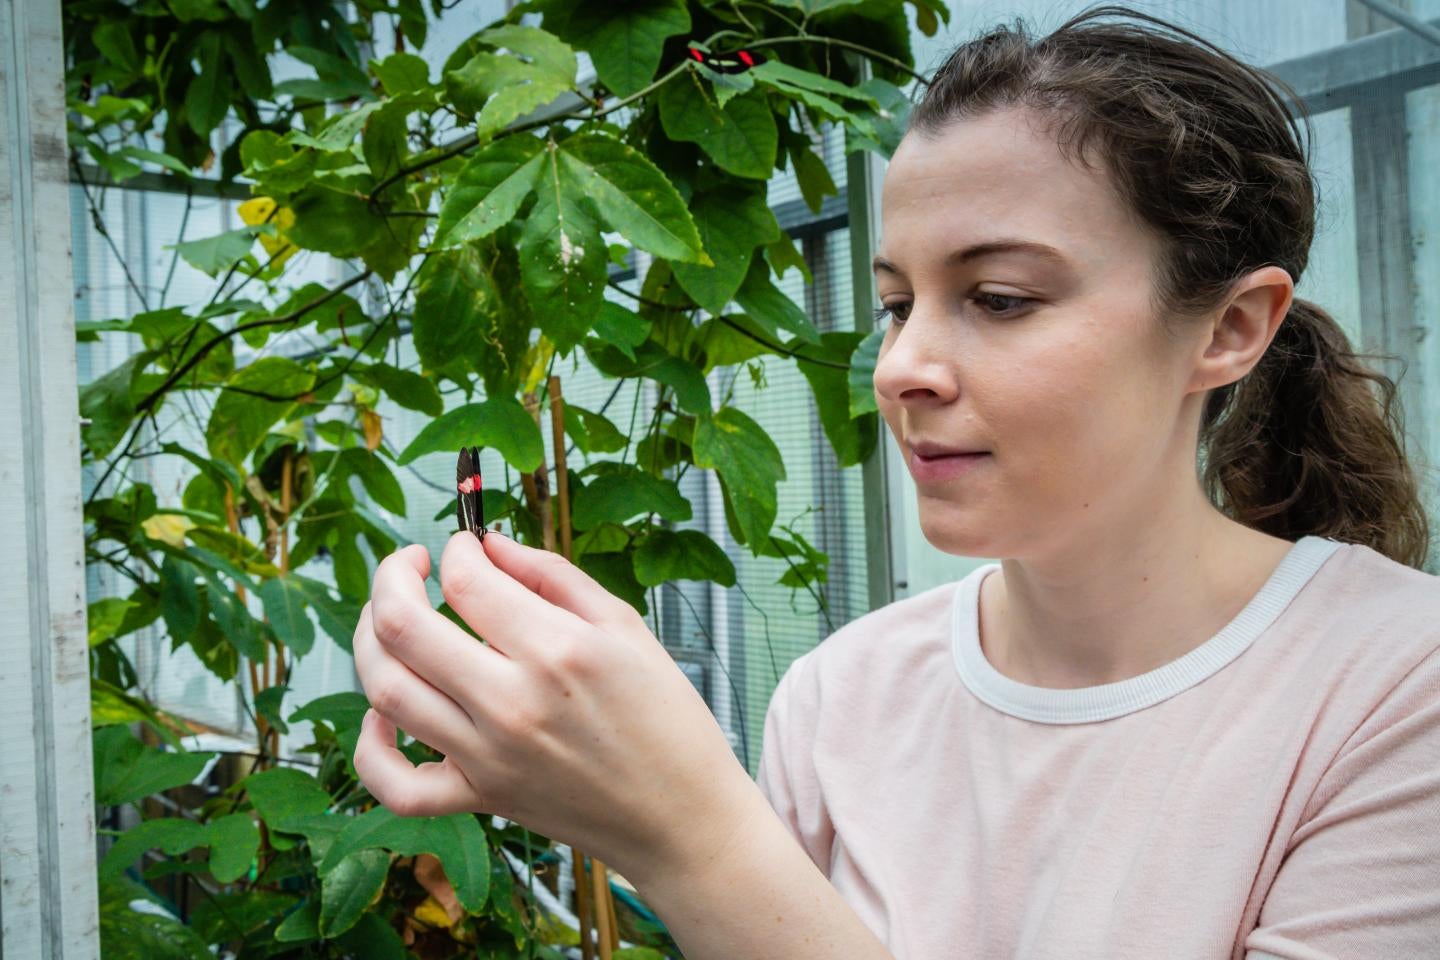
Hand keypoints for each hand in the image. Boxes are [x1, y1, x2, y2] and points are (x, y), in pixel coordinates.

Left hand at [350, 529, 753, 883]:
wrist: (683, 818)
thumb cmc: (666, 719)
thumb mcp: (625, 627)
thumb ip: (552, 575)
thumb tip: (489, 545)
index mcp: (557, 650)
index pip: (465, 579)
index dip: (456, 549)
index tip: (466, 546)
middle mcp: (513, 703)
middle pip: (403, 626)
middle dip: (392, 576)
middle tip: (411, 564)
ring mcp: (489, 756)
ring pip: (386, 688)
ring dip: (371, 639)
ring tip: (393, 618)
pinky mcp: (480, 799)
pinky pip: (396, 784)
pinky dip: (371, 747)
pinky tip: (382, 713)